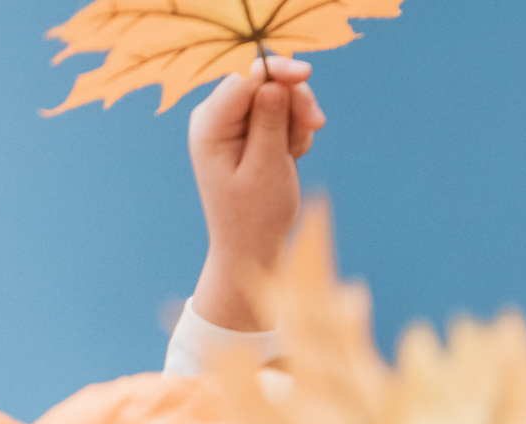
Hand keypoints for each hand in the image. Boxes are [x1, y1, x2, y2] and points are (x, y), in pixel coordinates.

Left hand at [187, 57, 325, 333]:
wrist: (253, 249)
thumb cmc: (256, 216)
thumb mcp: (267, 168)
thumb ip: (270, 122)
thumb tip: (274, 81)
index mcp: (210, 125)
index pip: (243, 80)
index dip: (275, 72)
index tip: (306, 73)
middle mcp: (217, 118)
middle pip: (261, 84)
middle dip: (292, 101)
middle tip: (316, 125)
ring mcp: (234, 126)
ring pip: (276, 99)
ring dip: (296, 121)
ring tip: (297, 153)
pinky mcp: (251, 134)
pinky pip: (280, 117)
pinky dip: (294, 132)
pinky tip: (293, 156)